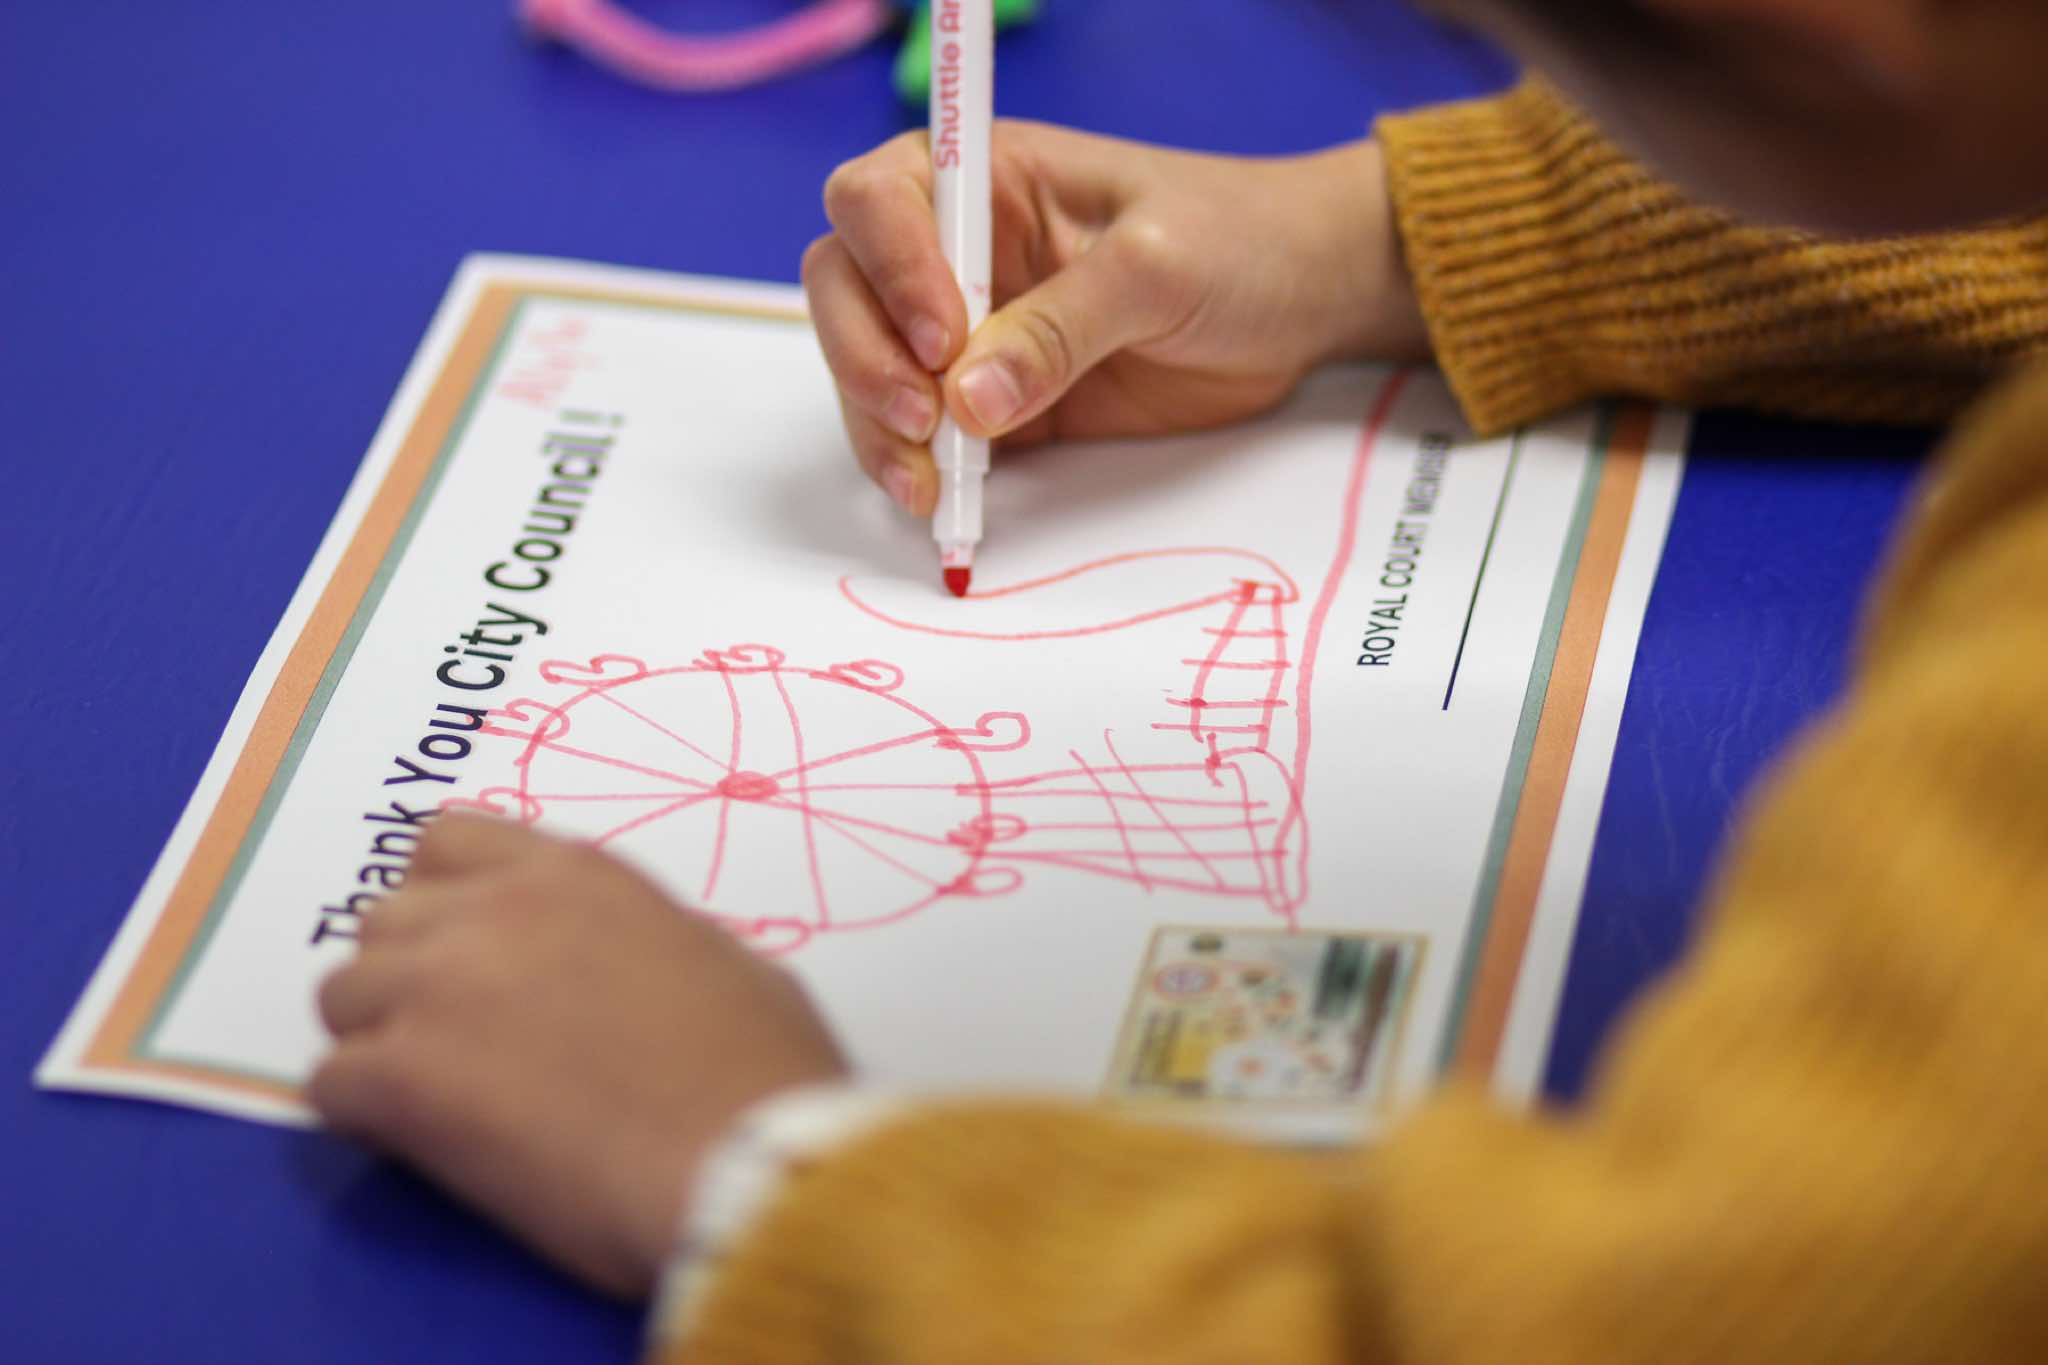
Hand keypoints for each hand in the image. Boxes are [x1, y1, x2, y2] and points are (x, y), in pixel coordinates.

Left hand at [309, 815, 847, 1297]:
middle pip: (383, 920)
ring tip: (435, 1101)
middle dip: (407, 977)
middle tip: (457, 1043)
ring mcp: (440, 987)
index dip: (446, 901)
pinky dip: (364, 1116)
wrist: (743, 1158)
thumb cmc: (762, 1070)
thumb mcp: (725, 961)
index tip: (471, 956)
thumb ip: (650, 942)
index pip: (447, 843)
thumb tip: (629, 972)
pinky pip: (330, 1084)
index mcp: (576, 876)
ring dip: (378, 1042)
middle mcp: (494, 910)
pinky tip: (420, 1146)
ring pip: (341, 997)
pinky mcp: (404, 1077)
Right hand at [803, 122, 1427, 514]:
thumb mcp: (1157, 266)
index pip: (880, 200)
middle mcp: (957, 249)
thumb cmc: (1240, 243)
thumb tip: (970, 400)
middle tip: (923, 420)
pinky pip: (928, 436)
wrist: (1306, 299)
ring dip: (881, 428)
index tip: (943, 338)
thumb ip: (1063, 327)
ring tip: (931, 484)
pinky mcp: (997, 403)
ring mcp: (970, 329)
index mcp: (988, 179)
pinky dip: (921, 470)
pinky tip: (944, 502)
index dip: (889, 266)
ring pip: (872, 369)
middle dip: (866, 358)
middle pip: (847, 288)